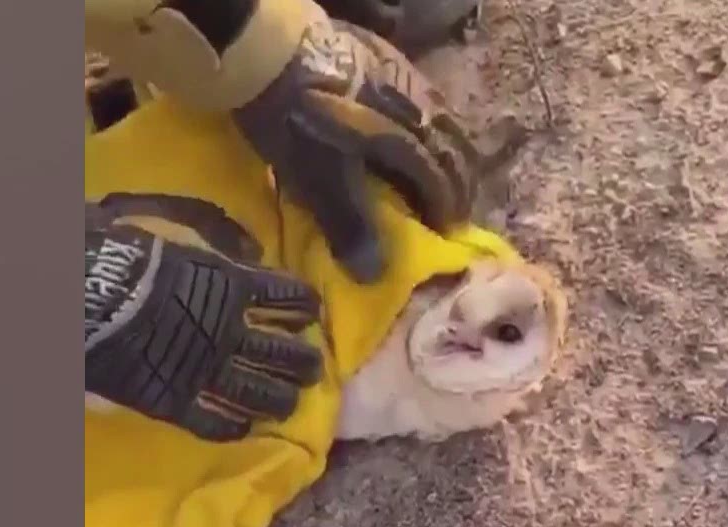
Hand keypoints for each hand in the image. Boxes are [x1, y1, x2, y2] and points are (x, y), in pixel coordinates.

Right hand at [84, 198, 322, 441]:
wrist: (96, 293)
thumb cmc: (133, 250)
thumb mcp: (182, 222)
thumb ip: (220, 234)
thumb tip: (254, 250)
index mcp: (234, 287)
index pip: (284, 298)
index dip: (303, 305)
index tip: (313, 311)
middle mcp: (230, 334)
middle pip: (280, 352)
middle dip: (302, 361)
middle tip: (314, 368)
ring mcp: (206, 372)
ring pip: (256, 392)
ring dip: (279, 398)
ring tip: (291, 403)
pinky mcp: (177, 402)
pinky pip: (212, 421)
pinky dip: (230, 425)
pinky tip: (243, 427)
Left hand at [232, 10, 479, 282]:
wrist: (268, 51)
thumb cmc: (296, 123)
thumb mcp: (318, 181)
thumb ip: (349, 225)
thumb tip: (375, 275)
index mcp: (408, 141)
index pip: (441, 181)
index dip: (446, 209)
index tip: (447, 233)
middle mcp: (417, 106)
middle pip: (451, 146)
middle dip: (459, 179)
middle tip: (455, 205)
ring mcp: (403, 75)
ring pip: (441, 116)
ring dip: (447, 146)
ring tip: (442, 167)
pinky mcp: (382, 54)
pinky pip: (421, 91)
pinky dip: (426, 117)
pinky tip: (413, 122)